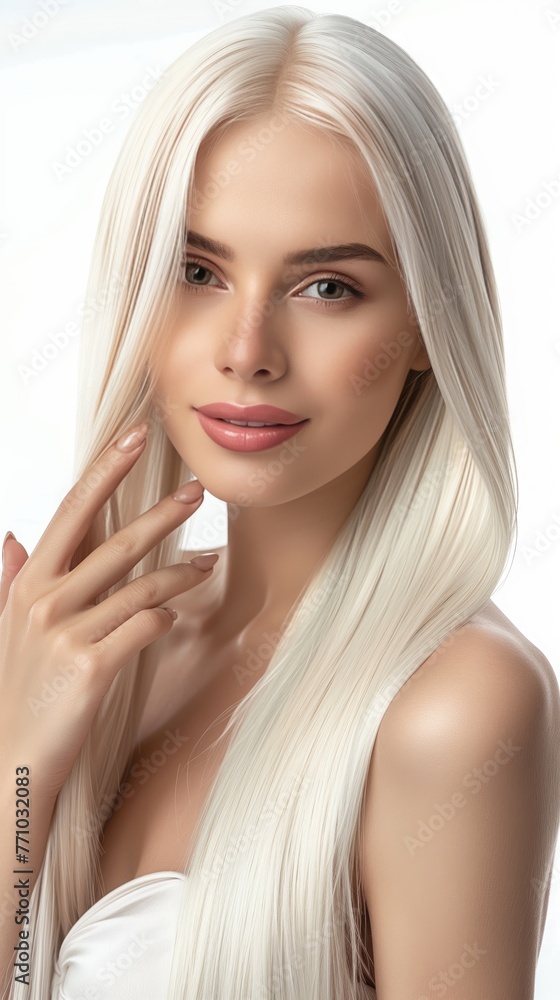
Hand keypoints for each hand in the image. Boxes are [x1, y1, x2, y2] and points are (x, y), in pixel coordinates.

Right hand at [0, 424, 217, 799]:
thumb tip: (13, 535)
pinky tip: (173, 616)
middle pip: (117, 542)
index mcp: (28, 582)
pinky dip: (165, 616)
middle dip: (163, 512)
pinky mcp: (92, 667)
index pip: (71, 511)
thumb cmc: (16, 690)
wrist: (11, 760)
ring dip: (183, 571)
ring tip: (210, 562)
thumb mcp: (7, 627)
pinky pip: (145, 625)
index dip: (105, 469)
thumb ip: (11, 578)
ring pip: (142, 585)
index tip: (135, 435)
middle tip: (199, 491)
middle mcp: (44, 599)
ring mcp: (67, 633)